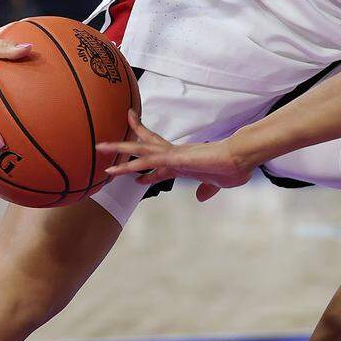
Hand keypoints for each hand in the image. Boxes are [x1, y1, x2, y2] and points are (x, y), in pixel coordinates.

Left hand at [98, 111, 253, 201]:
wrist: (241, 158)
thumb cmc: (234, 169)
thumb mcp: (218, 184)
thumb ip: (207, 189)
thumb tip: (200, 197)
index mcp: (185, 161)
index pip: (159, 162)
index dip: (144, 169)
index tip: (133, 176)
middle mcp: (176, 155)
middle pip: (144, 146)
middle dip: (125, 145)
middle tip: (105, 143)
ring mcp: (174, 154)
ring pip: (140, 150)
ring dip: (118, 150)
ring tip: (98, 148)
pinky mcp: (174, 158)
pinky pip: (148, 161)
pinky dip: (131, 164)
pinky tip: (117, 168)